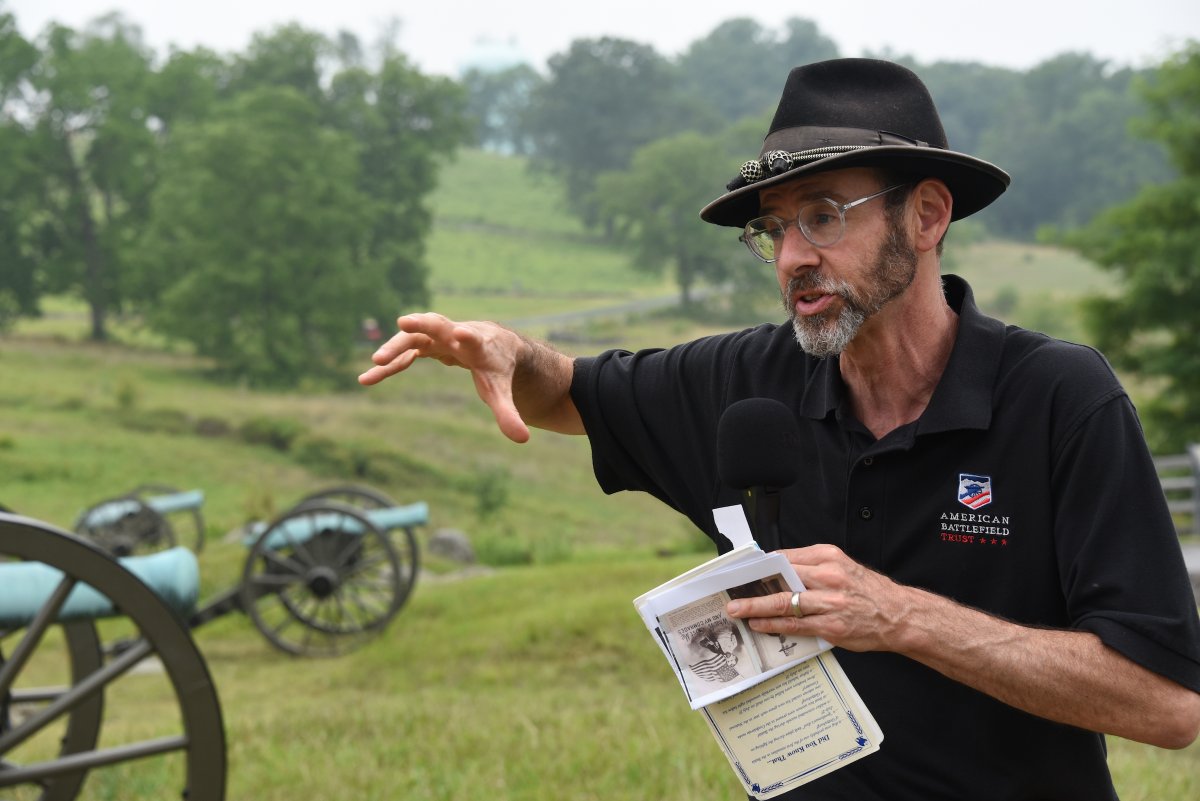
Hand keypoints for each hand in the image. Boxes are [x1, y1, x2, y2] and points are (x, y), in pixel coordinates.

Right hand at [358, 313, 531, 442]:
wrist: (492, 345)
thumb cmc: (497, 367)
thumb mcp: (500, 391)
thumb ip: (508, 414)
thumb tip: (522, 439)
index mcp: (479, 344)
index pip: (474, 338)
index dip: (468, 336)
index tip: (462, 333)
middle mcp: (456, 334)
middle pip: (438, 325)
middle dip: (422, 324)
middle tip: (404, 322)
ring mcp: (438, 336)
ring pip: (414, 337)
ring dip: (395, 348)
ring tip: (375, 363)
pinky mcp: (426, 344)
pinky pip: (404, 353)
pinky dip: (389, 364)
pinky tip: (368, 378)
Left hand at [725, 544, 914, 652]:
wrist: (899, 615)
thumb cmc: (868, 591)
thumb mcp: (842, 566)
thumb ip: (812, 566)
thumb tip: (777, 570)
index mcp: (829, 556)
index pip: (785, 557)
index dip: (760, 565)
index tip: (741, 570)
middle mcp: (828, 577)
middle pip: (780, 578)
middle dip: (752, 585)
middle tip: (730, 591)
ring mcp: (830, 603)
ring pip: (784, 602)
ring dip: (756, 607)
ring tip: (737, 610)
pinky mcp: (832, 626)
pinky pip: (795, 625)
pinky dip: (774, 624)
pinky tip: (759, 624)